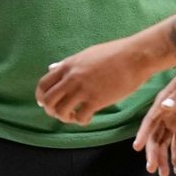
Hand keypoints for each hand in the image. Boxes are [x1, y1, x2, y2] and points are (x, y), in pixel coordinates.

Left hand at [36, 37, 155, 125]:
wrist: (134, 56)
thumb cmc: (113, 54)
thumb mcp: (86, 55)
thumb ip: (68, 64)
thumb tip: (52, 68)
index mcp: (68, 65)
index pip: (43, 84)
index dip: (41, 97)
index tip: (46, 103)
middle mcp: (72, 78)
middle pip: (48, 101)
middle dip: (51, 110)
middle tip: (61, 113)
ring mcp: (83, 89)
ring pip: (61, 111)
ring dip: (66, 118)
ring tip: (75, 116)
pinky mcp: (97, 100)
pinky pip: (80, 117)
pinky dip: (82, 121)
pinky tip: (89, 117)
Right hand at [133, 57, 175, 175]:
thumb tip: (165, 106)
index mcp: (163, 101)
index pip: (150, 120)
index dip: (143, 134)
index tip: (137, 147)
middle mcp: (165, 113)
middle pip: (155, 135)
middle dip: (153, 152)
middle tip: (152, 169)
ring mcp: (174, 120)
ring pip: (164, 142)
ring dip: (163, 158)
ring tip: (164, 174)